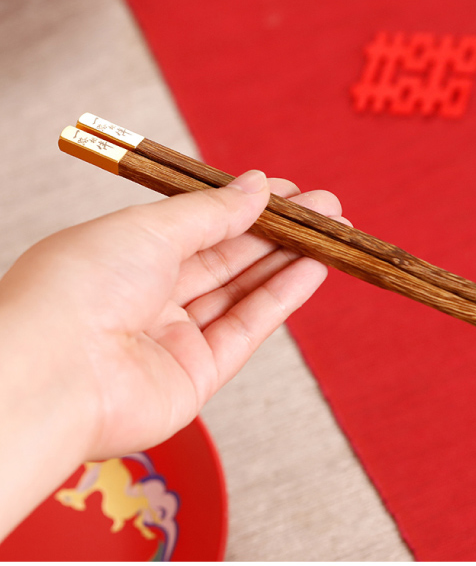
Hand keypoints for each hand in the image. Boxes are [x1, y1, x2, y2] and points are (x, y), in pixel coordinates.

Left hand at [0, 171, 345, 537]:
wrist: (53, 375)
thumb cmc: (78, 288)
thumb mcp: (150, 228)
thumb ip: (212, 213)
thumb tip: (256, 189)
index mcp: (126, 255)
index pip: (198, 225)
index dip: (245, 207)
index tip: (287, 191)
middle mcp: (150, 297)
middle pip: (228, 258)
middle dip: (279, 231)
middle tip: (326, 210)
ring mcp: (174, 338)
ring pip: (243, 292)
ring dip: (289, 261)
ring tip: (331, 235)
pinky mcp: (197, 376)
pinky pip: (248, 328)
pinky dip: (283, 297)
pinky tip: (313, 269)